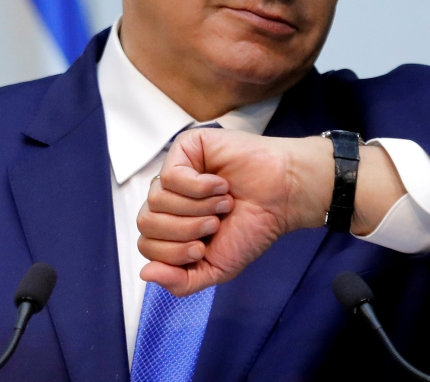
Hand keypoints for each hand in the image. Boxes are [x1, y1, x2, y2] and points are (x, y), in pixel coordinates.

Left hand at [136, 129, 332, 295]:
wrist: (282, 197)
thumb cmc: (253, 226)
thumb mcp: (216, 268)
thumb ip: (181, 282)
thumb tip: (146, 274)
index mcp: (172, 225)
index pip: (146, 245)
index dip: (174, 252)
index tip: (204, 247)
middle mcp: (168, 197)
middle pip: (147, 223)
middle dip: (186, 230)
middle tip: (215, 224)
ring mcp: (175, 171)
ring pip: (157, 200)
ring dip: (197, 208)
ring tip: (224, 203)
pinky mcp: (185, 148)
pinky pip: (170, 177)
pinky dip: (200, 188)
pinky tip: (220, 185)